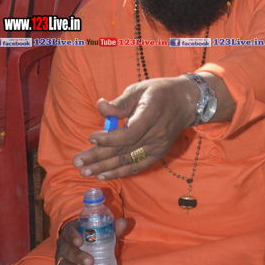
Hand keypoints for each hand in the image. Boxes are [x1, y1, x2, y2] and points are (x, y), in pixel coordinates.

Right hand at [54, 217, 126, 264]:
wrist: (79, 249)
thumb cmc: (90, 238)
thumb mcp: (99, 232)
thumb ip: (111, 228)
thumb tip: (124, 222)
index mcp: (69, 233)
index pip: (68, 233)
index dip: (72, 236)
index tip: (80, 241)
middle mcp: (62, 247)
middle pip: (66, 252)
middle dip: (77, 257)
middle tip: (91, 262)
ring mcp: (61, 263)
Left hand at [72, 77, 199, 180]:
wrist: (186, 101)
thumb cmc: (159, 92)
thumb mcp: (139, 89)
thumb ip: (120, 103)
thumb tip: (100, 107)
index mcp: (152, 113)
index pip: (130, 133)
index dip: (110, 139)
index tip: (92, 137)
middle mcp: (157, 133)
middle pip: (125, 150)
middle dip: (99, 157)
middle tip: (78, 162)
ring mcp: (159, 146)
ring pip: (129, 160)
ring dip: (105, 168)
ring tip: (85, 172)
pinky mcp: (159, 153)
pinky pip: (138, 165)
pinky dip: (121, 171)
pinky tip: (104, 175)